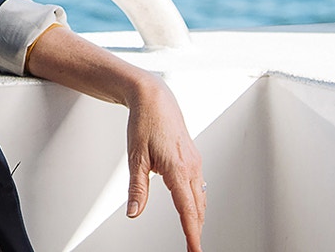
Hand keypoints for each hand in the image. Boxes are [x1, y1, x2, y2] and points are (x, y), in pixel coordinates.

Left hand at [125, 78, 205, 251]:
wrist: (154, 97)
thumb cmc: (145, 122)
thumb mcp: (135, 157)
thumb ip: (137, 189)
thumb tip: (133, 212)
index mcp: (178, 169)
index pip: (188, 210)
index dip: (191, 234)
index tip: (194, 250)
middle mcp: (192, 167)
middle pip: (198, 208)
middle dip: (196, 230)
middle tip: (192, 248)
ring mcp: (195, 162)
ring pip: (201, 197)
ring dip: (198, 217)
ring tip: (193, 235)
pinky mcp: (193, 158)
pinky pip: (199, 185)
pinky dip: (197, 202)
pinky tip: (192, 208)